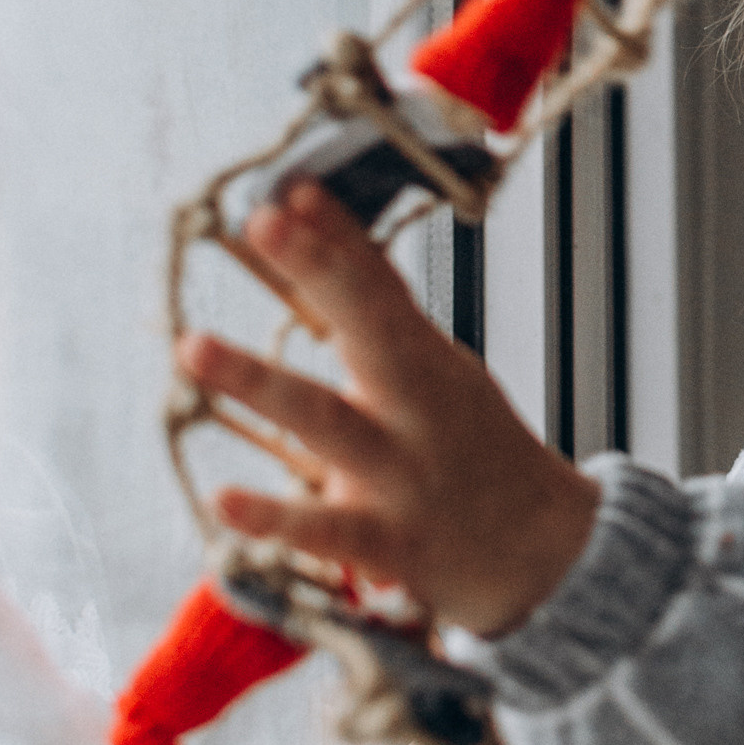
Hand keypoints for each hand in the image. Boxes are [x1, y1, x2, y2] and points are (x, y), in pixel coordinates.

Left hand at [177, 182, 598, 634]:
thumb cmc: (475, 450)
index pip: (382, 285)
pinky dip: (276, 518)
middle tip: (263, 226)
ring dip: (263, 381)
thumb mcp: (437, 371)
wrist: (549, 552)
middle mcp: (418, 409)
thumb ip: (373, 309)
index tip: (289, 192)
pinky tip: (223, 501)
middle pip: (371, 330)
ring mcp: (406, 474)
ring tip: (194, 347)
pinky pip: (328, 530)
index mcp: (427, 363)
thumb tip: (308, 220)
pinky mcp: (394, 543)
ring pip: (329, 422)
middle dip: (319, 274)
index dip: (337, 236)